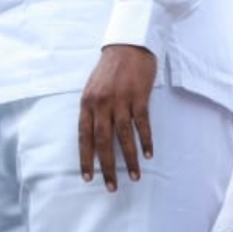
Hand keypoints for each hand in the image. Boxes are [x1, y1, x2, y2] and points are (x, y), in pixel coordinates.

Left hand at [79, 44, 155, 189]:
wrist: (128, 44)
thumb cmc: (110, 69)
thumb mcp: (94, 88)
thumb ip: (93, 110)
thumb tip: (93, 137)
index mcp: (87, 102)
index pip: (84, 135)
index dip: (86, 158)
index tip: (88, 177)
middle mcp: (102, 102)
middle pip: (102, 140)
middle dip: (106, 166)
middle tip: (111, 187)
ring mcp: (121, 99)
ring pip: (123, 136)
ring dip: (129, 159)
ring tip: (134, 176)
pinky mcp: (139, 96)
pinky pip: (142, 123)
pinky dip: (145, 141)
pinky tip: (148, 155)